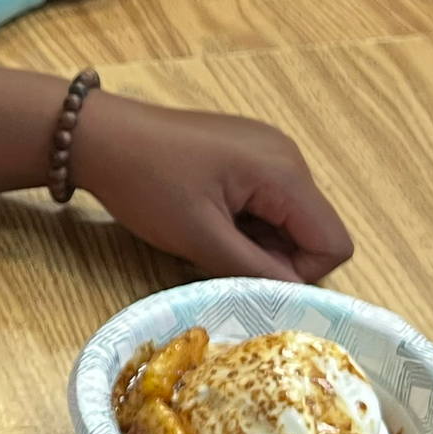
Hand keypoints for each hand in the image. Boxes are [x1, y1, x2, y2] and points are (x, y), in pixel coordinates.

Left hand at [72, 93, 352, 281]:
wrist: (99, 136)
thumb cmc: (146, 183)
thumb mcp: (199, 238)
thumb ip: (255, 270)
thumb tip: (294, 298)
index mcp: (285, 173)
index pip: (333, 243)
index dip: (300, 274)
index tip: (249, 276)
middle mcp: (287, 155)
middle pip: (312, 230)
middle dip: (274, 257)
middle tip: (219, 255)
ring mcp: (267, 149)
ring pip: (287, 218)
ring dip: (256, 240)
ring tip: (207, 234)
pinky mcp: (247, 151)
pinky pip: (267, 200)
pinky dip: (244, 221)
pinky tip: (205, 216)